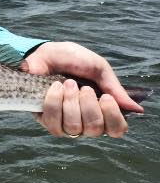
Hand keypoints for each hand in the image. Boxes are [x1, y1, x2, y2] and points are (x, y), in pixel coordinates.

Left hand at [20, 41, 143, 138]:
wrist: (44, 53)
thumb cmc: (72, 59)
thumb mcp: (98, 68)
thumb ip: (115, 89)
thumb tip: (136, 110)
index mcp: (102, 109)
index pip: (116, 130)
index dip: (113, 118)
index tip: (106, 98)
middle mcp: (85, 121)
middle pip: (95, 130)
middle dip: (89, 105)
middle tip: (83, 87)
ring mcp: (65, 123)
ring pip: (74, 128)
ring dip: (71, 103)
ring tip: (67, 84)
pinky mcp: (46, 120)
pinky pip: (54, 123)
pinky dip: (54, 103)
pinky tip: (54, 88)